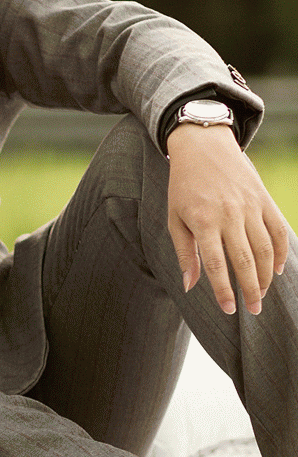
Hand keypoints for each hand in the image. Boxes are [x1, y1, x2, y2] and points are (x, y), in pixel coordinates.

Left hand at [166, 125, 289, 315]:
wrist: (203, 146)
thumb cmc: (184, 186)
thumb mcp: (174, 218)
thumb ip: (184, 253)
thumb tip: (190, 286)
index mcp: (203, 221)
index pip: (215, 264)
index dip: (223, 290)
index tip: (228, 310)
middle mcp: (229, 215)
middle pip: (244, 260)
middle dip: (250, 289)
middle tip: (253, 310)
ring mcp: (249, 206)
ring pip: (264, 248)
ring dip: (266, 275)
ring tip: (263, 294)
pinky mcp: (263, 199)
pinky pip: (277, 230)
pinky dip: (281, 251)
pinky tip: (278, 269)